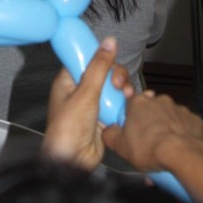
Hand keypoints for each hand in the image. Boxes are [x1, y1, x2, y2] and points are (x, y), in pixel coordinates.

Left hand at [42, 37, 132, 171]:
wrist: (73, 162)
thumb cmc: (69, 127)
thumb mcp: (85, 93)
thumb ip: (99, 67)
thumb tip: (109, 41)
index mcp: (69, 81)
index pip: (86, 59)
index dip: (100, 56)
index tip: (111, 58)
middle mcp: (81, 91)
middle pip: (105, 73)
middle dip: (116, 76)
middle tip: (119, 84)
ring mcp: (94, 105)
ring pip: (114, 89)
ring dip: (123, 90)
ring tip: (127, 96)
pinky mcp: (105, 118)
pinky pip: (118, 105)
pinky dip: (126, 104)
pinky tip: (132, 104)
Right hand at [103, 91, 202, 172]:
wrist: (181, 155)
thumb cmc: (148, 148)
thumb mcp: (120, 147)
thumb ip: (109, 135)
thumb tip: (108, 130)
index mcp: (139, 103)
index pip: (132, 104)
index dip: (132, 118)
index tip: (134, 132)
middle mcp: (159, 100)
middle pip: (152, 110)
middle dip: (151, 123)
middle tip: (150, 143)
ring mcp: (179, 108)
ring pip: (171, 118)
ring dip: (168, 129)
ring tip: (167, 150)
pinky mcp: (195, 119)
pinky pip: (187, 126)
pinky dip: (184, 135)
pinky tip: (182, 148)